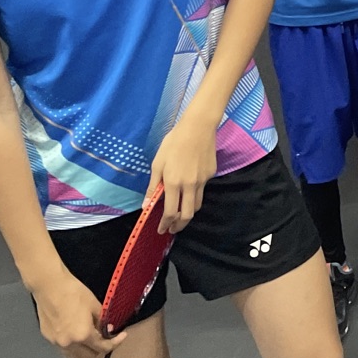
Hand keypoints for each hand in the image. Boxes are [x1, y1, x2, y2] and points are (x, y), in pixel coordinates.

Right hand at [30, 265, 123, 357]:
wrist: (50, 286)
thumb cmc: (74, 292)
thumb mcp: (95, 305)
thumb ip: (102, 321)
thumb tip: (107, 329)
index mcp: (83, 335)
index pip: (103, 348)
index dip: (116, 342)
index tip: (122, 336)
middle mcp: (69, 343)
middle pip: (89, 356)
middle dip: (99, 348)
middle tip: (104, 336)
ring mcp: (56, 342)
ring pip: (74, 356)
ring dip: (84, 350)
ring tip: (88, 337)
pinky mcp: (48, 337)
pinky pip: (63, 348)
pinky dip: (72, 344)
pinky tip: (74, 332)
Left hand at [147, 116, 217, 232]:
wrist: (198, 128)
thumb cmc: (173, 143)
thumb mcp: (157, 163)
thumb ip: (153, 185)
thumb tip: (146, 204)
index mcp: (174, 183)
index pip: (171, 212)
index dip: (165, 224)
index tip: (161, 230)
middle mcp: (190, 185)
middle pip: (188, 214)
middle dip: (180, 226)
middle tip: (173, 229)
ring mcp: (203, 180)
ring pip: (197, 204)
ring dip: (188, 213)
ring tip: (181, 214)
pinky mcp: (211, 174)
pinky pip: (202, 189)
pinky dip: (194, 194)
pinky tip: (189, 187)